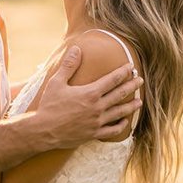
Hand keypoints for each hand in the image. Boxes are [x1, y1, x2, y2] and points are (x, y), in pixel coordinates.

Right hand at [28, 46, 142, 149]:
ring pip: (120, 112)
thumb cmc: (48, 105)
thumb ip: (69, 65)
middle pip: (120, 94)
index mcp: (90, 93)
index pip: (112, 79)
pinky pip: (112, 130)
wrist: (42, 131)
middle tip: (140, 80)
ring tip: (139, 101)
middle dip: (132, 86)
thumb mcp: (56, 82)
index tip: (131, 67)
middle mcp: (97, 107)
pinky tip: (125, 121)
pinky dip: (121, 125)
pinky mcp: (93, 134)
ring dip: (131, 106)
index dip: (123, 72)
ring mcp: (97, 122)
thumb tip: (77, 49)